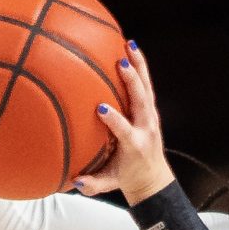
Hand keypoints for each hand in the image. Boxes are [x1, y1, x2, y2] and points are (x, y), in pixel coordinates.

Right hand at [71, 43, 171, 205]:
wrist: (153, 178)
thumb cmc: (126, 178)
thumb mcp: (110, 184)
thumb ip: (93, 185)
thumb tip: (75, 182)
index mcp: (136, 146)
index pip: (125, 131)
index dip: (115, 120)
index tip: (101, 108)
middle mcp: (146, 129)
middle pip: (142, 102)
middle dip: (132, 83)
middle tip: (121, 63)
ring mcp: (150, 119)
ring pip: (147, 89)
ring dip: (139, 66)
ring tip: (129, 45)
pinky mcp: (151, 111)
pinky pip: (146, 86)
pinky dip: (140, 67)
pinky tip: (131, 48)